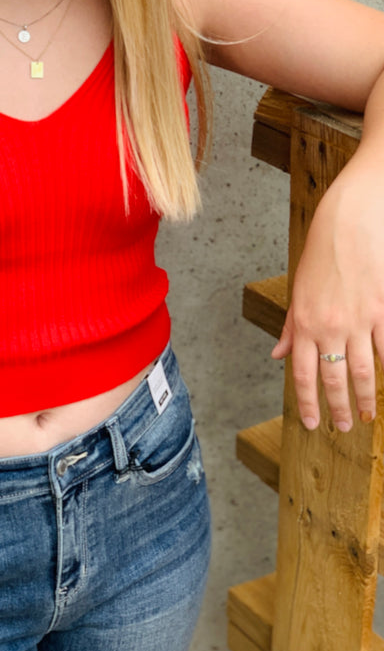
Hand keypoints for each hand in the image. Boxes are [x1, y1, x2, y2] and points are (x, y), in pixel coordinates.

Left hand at [271, 167, 383, 430]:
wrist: (350, 221)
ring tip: (366, 416)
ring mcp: (359, 320)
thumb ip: (290, 326)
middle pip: (334, 379)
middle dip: (338, 408)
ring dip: (366, 399)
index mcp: (304, 321)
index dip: (308, 403)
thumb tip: (278, 354)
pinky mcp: (382, 311)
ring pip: (364, 371)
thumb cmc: (322, 251)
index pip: (302, 374)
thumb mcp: (298, 288)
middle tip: (342, 428)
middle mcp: (329, 326)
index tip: (312, 423)